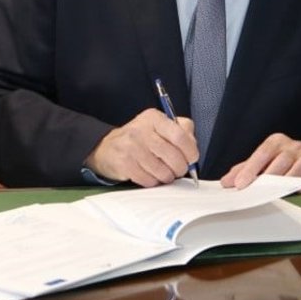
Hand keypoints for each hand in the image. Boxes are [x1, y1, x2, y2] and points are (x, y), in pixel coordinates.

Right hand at [84, 108, 198, 186]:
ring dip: (167, 177)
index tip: (192, 159)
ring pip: (162, 171)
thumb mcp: (161, 126)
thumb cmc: (141, 138)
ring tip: (165, 174)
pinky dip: (154, 182)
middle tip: (179, 170)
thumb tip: (193, 147)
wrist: (108, 147)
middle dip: (180, 168)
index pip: (180, 136)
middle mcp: (141, 129)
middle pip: (173, 156)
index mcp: (154, 118)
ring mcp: (131, 146)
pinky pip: (148, 180)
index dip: (190, 151)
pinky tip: (152, 176)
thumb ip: (182, 131)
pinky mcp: (123, 163)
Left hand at [220, 133, 300, 189]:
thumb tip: (226, 183)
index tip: (240, 184)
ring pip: (300, 165)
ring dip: (289, 179)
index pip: (262, 153)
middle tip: (258, 191)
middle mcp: (293, 146)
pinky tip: (299, 191)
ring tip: (278, 192)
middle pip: (282, 159)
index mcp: (276, 142)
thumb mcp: (262, 161)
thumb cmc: (282, 160)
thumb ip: (244, 170)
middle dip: (269, 176)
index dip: (250, 169)